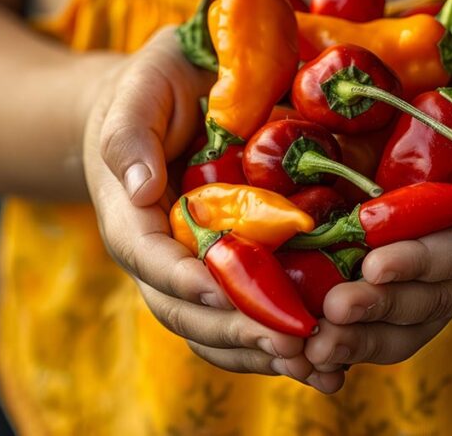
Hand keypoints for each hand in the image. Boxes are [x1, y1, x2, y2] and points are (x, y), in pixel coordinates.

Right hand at [81, 28, 342, 390]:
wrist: (171, 101)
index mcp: (131, 218)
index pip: (151, 258)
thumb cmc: (153, 90)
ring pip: (216, 328)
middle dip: (236, 329)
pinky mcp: (229, 273)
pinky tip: (324, 358)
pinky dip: (277, 343)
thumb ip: (128, 134)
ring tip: (315, 362)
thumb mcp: (138, 91)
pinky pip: (246, 317)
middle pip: (186, 310)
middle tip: (289, 342)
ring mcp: (194, 270)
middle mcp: (161, 257)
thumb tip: (140, 188)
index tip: (222, 289)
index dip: (185, 278)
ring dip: (261, 352)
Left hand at [304, 77, 451, 372]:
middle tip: (335, 310)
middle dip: (379, 308)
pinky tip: (311, 358)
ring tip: (317, 348)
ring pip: (404, 329)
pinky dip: (349, 348)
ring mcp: (437, 290)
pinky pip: (383, 332)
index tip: (375, 265)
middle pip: (427, 302)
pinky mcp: (406, 295)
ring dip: (360, 339)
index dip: (419, 262)